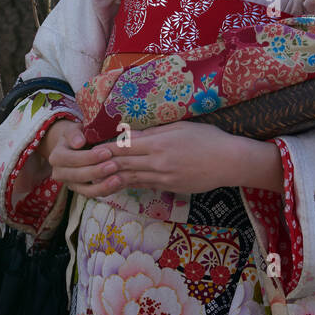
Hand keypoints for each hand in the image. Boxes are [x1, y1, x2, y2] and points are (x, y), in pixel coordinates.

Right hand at [37, 118, 125, 198]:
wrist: (74, 145)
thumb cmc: (76, 135)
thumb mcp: (73, 130)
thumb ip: (74, 134)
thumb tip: (79, 142)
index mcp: (56, 157)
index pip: (71, 159)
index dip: (89, 157)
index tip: (107, 152)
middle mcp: (59, 173)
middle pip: (78, 176)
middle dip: (97, 171)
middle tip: (115, 165)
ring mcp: (70, 184)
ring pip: (85, 190)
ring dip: (102, 186)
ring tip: (118, 179)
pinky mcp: (80, 190)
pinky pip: (93, 194)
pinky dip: (105, 190)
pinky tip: (118, 183)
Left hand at [102, 121, 283, 195]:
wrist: (228, 162)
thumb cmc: (208, 139)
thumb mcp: (181, 127)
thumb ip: (157, 132)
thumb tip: (136, 133)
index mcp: (159, 142)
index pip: (126, 145)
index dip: (106, 148)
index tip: (91, 148)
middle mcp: (158, 161)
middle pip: (124, 163)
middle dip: (104, 164)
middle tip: (85, 165)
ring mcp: (163, 177)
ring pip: (131, 177)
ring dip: (113, 176)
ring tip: (95, 176)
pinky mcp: (169, 187)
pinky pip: (145, 185)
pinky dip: (130, 183)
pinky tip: (120, 183)